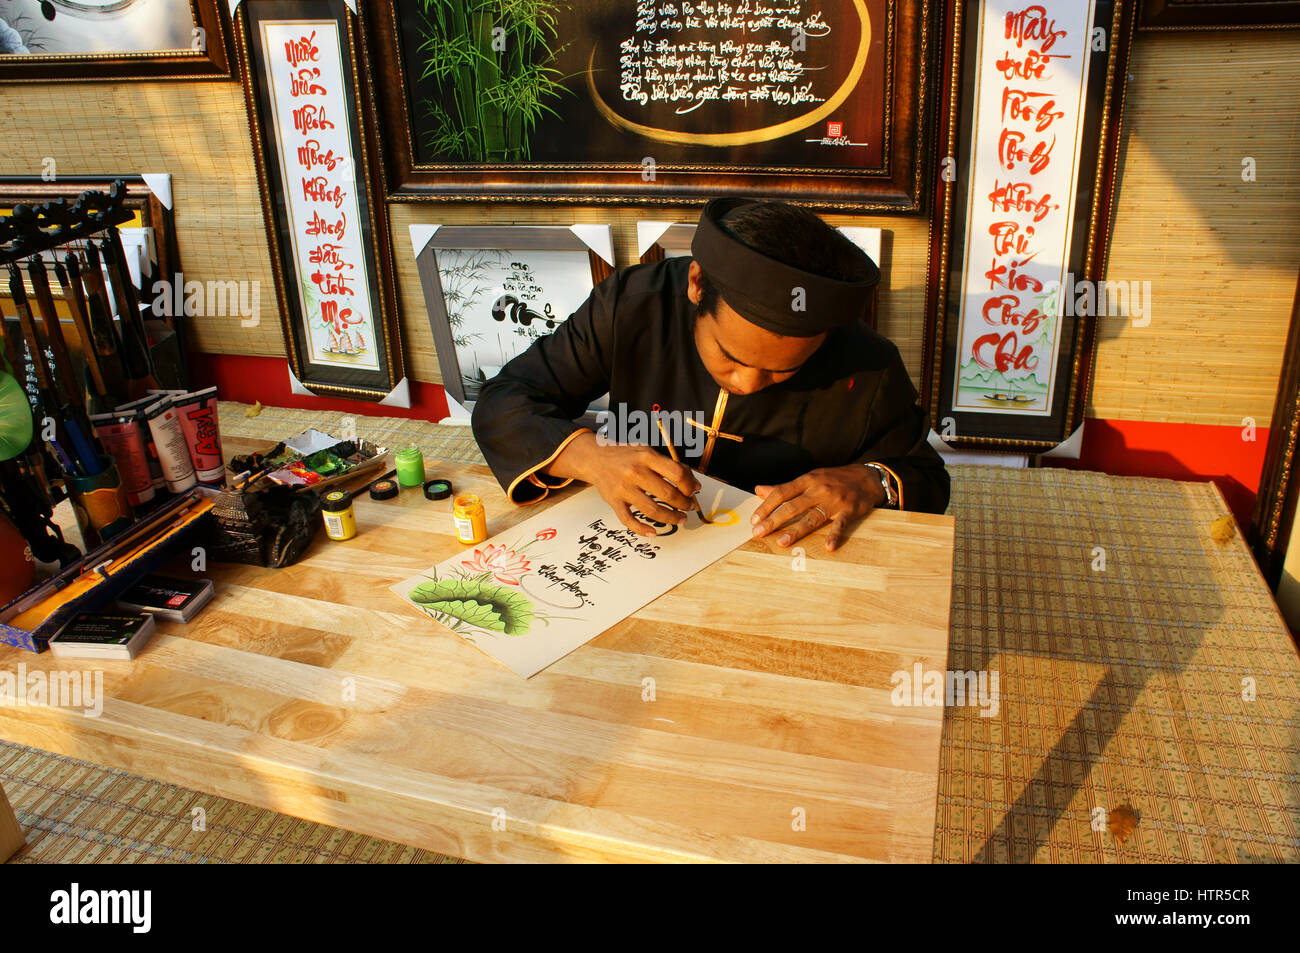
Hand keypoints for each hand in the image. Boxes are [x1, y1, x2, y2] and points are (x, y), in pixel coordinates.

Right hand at [546, 431, 700, 536]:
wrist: (595, 458)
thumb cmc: (625, 455)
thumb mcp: (648, 452)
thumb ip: (670, 465)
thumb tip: (694, 484)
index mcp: (646, 457)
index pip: (676, 473)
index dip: (689, 484)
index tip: (693, 490)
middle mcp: (635, 472)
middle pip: (667, 494)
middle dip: (683, 504)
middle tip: (689, 506)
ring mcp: (623, 488)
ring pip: (652, 510)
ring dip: (671, 518)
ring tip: (680, 518)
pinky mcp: (614, 501)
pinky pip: (629, 520)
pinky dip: (642, 529)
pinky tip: (654, 532)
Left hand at [750, 465, 885, 551]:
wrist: (867, 478)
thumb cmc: (834, 479)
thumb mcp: (810, 478)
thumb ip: (785, 487)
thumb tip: (759, 490)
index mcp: (807, 481)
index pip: (782, 493)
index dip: (766, 506)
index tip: (754, 519)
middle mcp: (818, 490)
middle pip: (793, 506)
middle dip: (774, 520)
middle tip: (759, 533)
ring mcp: (834, 501)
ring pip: (812, 516)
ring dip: (797, 530)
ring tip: (782, 542)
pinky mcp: (849, 511)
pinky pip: (840, 524)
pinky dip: (834, 535)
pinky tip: (828, 546)